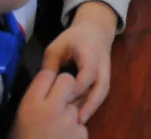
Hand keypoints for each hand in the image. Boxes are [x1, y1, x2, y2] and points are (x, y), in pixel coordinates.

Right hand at [11, 70, 86, 138]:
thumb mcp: (20, 120)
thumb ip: (34, 100)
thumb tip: (47, 83)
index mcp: (31, 105)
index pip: (47, 74)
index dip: (48, 79)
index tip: (46, 86)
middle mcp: (52, 108)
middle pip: (67, 80)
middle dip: (65, 86)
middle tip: (58, 99)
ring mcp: (70, 120)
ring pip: (76, 102)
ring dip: (70, 110)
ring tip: (57, 127)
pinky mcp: (82, 133)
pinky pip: (80, 122)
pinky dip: (75, 129)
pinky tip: (64, 138)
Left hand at [42, 3, 117, 123]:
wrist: (95, 30)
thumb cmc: (72, 39)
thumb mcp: (56, 48)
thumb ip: (50, 67)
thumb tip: (44, 88)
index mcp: (90, 52)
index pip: (88, 72)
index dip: (77, 86)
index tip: (63, 97)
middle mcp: (102, 63)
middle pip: (102, 85)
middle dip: (90, 103)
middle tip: (76, 119)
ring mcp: (106, 70)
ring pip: (104, 91)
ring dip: (93, 107)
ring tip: (79, 121)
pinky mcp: (106, 76)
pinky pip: (102, 91)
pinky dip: (93, 103)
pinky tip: (82, 114)